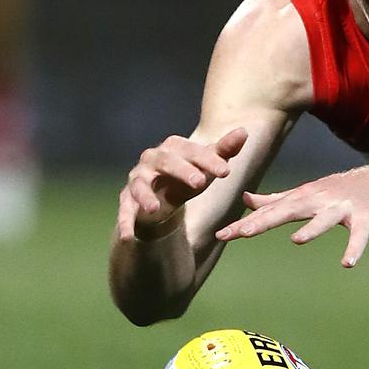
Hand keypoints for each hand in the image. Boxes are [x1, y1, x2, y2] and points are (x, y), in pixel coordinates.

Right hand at [116, 128, 247, 241]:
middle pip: (165, 161)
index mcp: (174, 147)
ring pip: (139, 185)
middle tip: (200, 182)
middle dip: (182, 170)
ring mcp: (138, 179)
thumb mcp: (208, 165)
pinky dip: (124, 222)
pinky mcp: (128, 199)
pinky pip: (125, 210)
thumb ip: (225, 150)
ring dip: (145, 196)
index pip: (192, 150)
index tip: (227, 172)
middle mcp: (152, 159)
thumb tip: (243, 132)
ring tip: (154, 208)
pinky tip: (127, 237)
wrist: (166, 195)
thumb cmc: (190, 175)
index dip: (209, 159)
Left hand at [214, 163, 368, 267]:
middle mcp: (321, 200)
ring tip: (297, 240)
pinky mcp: (366, 219)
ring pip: (325, 218)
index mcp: (305, 196)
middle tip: (242, 232)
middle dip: (266, 221)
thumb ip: (276, 199)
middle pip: (290, 210)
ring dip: (313, 228)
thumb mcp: (309, 192)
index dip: (246, 222)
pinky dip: (354, 248)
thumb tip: (245, 199)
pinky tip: (347, 263)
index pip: (270, 211)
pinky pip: (359, 235)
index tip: (220, 234)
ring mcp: (344, 208)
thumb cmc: (346, 189)